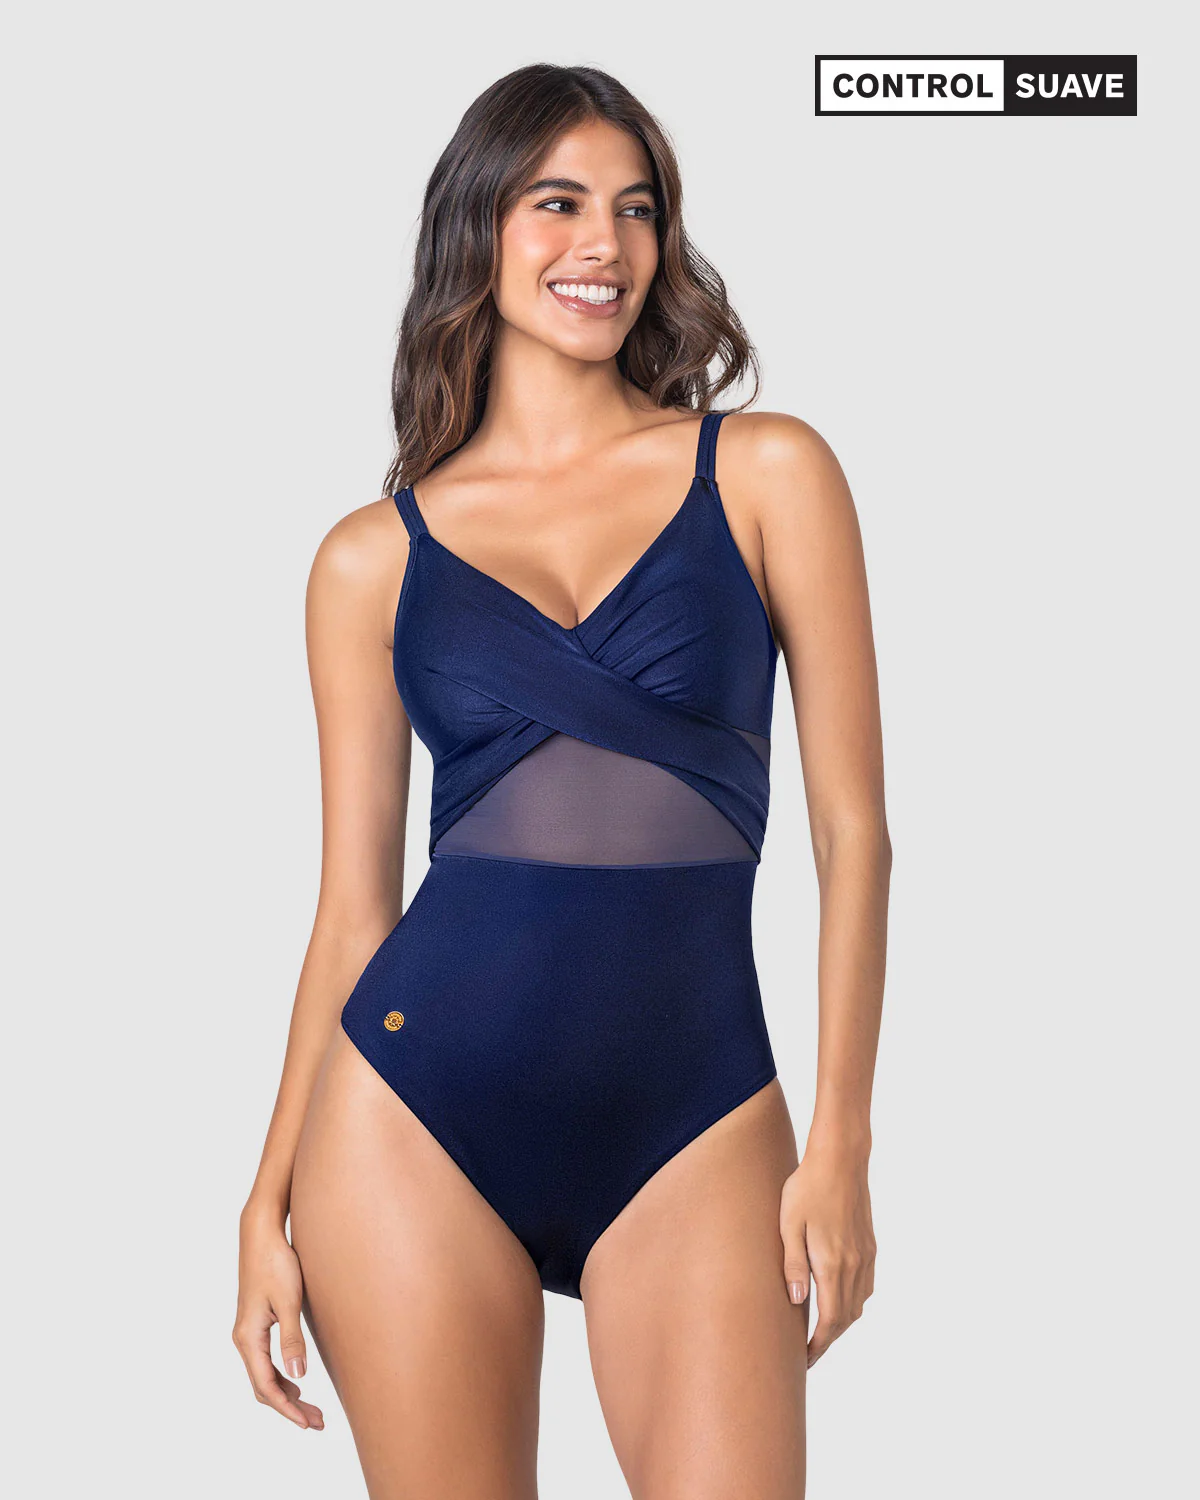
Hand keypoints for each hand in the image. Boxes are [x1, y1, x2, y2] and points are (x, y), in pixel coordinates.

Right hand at [233, 1207, 324, 1429]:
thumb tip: (297, 1378)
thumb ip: (292, 1340)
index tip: (307, 1424)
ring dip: (286, 1394)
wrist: (261, 1234)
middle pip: (263, 1386)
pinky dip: (280, 1377)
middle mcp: (243, 1339)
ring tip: (311, 1409)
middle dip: (289, 1407)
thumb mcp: (289, 1301)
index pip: (266, 1386)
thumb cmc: (276, 1263)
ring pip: (264, 1375)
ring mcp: (248, 1332)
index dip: (286, 1409)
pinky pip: (265, 1361)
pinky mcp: (256, 1324)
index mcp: (248, 1338)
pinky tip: (296, 1382)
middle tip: (317, 1422)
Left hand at [779, 1141, 875, 1367]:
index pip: (830, 1321)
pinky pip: (866, 1286)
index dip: (819, 1346)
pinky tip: (840, 1299)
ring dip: (842, 1322)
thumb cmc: (807, 1188)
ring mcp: (866, 1256)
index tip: (805, 1360)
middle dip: (829, 1340)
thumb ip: (793, 1265)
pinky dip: (854, 1302)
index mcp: (832, 1264)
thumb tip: (798, 1302)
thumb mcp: (789, 1224)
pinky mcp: (871, 1246)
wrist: (840, 1159)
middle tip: (809, 1353)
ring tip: (822, 1331)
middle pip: (846, 1318)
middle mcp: (854, 1266)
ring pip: (858, 1304)